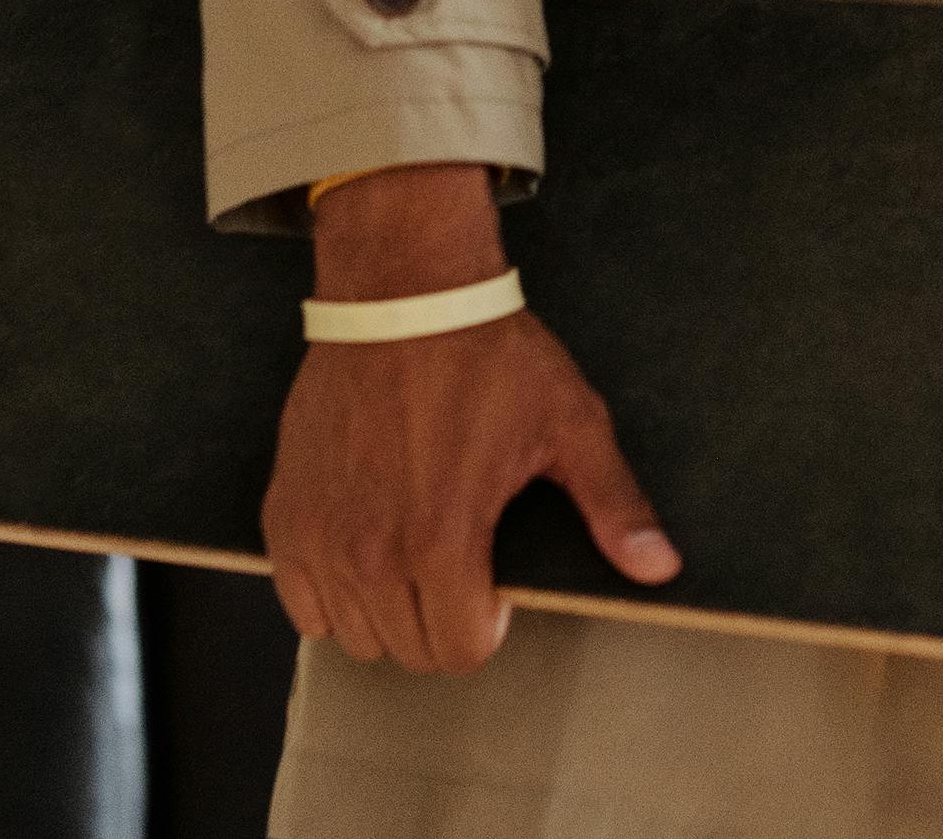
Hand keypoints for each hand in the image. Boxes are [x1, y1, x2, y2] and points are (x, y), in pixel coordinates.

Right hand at [263, 164, 678, 673]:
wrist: (402, 290)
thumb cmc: (487, 352)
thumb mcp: (570, 423)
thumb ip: (613, 504)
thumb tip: (658, 567)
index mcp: (442, 538)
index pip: (460, 650)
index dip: (488, 622)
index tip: (492, 579)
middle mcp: (371, 550)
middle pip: (408, 651)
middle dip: (442, 622)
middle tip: (457, 563)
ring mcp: (320, 533)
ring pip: (352, 634)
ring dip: (385, 610)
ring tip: (411, 551)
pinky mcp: (285, 511)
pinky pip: (300, 600)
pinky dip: (329, 591)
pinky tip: (362, 546)